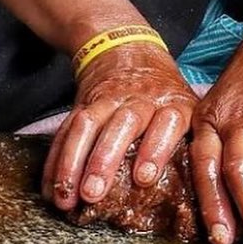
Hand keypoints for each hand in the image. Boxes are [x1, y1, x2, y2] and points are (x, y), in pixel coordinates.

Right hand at [42, 42, 196, 210]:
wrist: (127, 46)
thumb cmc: (164, 92)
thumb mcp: (184, 105)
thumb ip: (186, 140)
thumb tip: (192, 195)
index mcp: (171, 102)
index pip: (166, 122)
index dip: (156, 149)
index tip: (143, 177)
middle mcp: (139, 99)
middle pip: (123, 124)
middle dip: (105, 159)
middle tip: (93, 193)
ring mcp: (108, 98)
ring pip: (88, 125)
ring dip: (73, 162)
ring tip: (65, 196)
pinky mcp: (83, 102)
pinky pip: (66, 129)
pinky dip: (56, 160)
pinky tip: (50, 189)